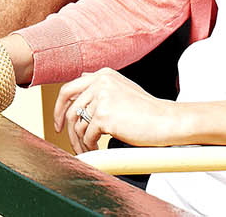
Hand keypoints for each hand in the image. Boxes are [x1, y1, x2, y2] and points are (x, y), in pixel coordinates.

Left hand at [53, 68, 181, 152]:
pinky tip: (97, 151)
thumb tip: (80, 85)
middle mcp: (99, 82)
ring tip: (87, 150)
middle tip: (67, 140)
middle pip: (69, 108)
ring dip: (80, 142)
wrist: (166, 120)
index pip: (69, 89)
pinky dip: (90, 146)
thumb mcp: (122, 88)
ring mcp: (101, 98)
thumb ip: (102, 86)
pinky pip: (88, 136)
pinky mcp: (104, 116)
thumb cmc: (147, 110)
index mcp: (102, 74)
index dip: (59, 107)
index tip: (59, 122)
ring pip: (78, 125)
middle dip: (65, 127)